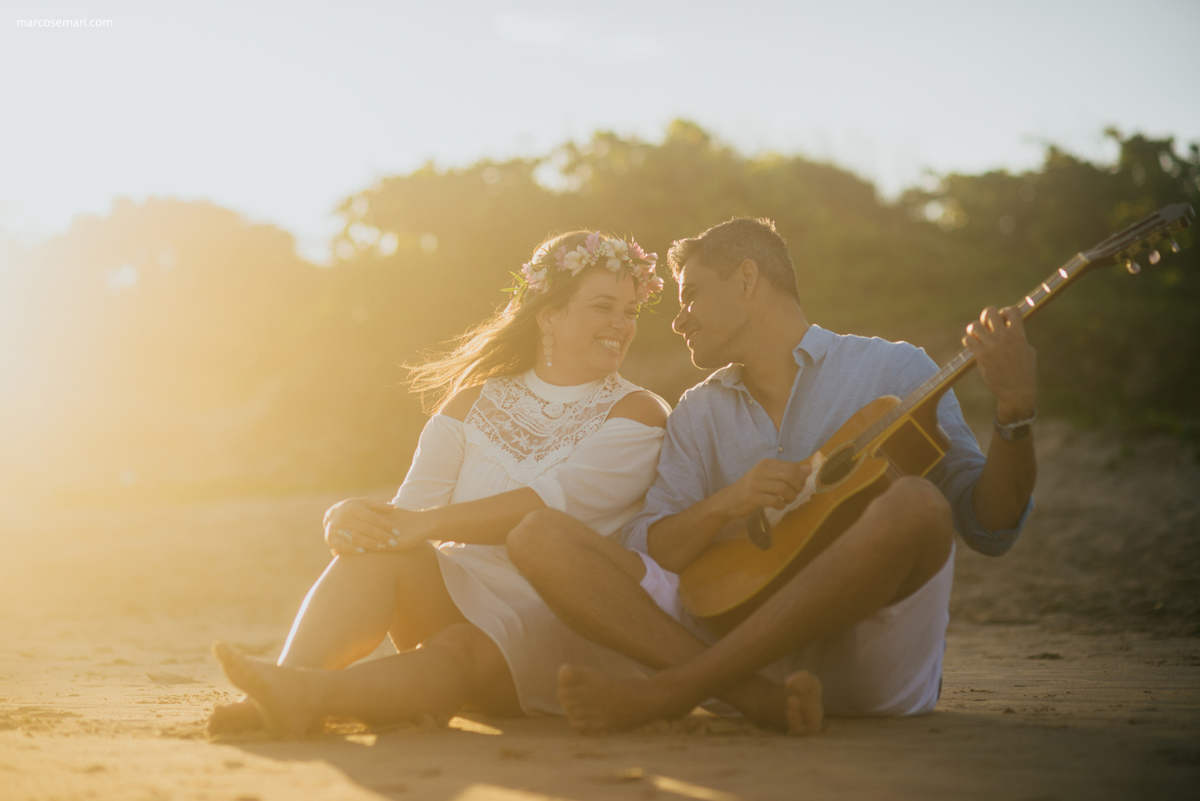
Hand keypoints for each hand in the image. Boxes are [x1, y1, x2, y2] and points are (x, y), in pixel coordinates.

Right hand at [323, 498, 405, 555]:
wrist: (331, 514)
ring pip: (355, 538)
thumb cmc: (353, 509)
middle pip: (365, 528)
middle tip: (393, 543)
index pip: (372, 517)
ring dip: (370, 544)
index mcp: (352, 507)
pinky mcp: (330, 538)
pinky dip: (351, 549)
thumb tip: (394, 507)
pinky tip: (363, 552)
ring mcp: (335, 528)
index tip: (397, 532)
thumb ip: (378, 505)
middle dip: (381, 536)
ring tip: (383, 548)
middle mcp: (342, 517)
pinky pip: (341, 546)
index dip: (385, 525)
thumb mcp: (364, 503)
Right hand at [714, 459, 811, 520]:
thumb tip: (809, 469)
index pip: (791, 466)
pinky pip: (775, 501)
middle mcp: (760, 471)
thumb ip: (788, 472)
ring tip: (788, 501)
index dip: (801, 477)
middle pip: (789, 476)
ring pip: (784, 489)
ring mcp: (755, 484)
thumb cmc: (752, 488)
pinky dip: (781, 505)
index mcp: (766, 464)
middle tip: (795, 494)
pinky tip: (779, 506)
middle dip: (798, 487)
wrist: (729, 500)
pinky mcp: (752, 498)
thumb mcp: (769, 477)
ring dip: (791, 497)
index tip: (800, 485)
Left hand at [963, 306, 1037, 422]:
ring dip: (973, 329)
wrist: (1016, 392)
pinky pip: (968, 340)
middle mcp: (1004, 337)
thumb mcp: (1028, 352)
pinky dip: (968, 341)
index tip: (1003, 320)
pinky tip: (972, 346)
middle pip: (990, 312)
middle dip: (986, 316)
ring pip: (974, 325)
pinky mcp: (981, 356)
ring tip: (976, 336)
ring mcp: (992, 346)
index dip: (1005, 312)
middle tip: (986, 326)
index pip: (1012, 311)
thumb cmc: (1024, 373)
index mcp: (1019, 335)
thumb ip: (1020, 338)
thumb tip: (1012, 328)